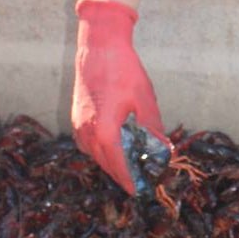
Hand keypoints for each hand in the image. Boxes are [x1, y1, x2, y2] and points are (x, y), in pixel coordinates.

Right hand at [71, 0, 168, 193]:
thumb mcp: (145, 101)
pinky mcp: (76, 119)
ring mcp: (78, 126)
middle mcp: (87, 134)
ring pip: (97, 155)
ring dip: (113, 162)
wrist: (99, 46)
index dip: (131, 181)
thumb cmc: (124, 71)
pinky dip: (103, 150)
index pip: (119, 166)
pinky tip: (117, 147)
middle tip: (142, 178)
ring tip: (133, 164)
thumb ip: (152, 129)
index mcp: (105, 132)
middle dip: (124, 173)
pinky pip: (90, 145)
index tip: (141, 191)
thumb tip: (162, 150)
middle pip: (107, 164)